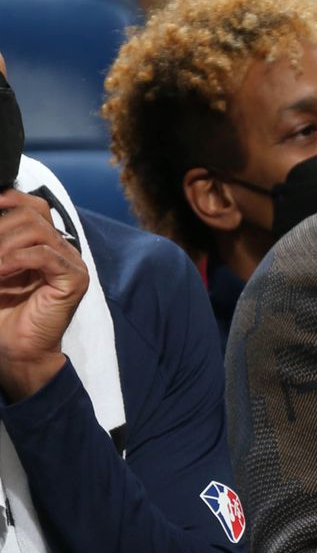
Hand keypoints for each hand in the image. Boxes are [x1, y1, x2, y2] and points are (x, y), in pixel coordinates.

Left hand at [0, 189, 87, 399]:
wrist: (15, 353)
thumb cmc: (1, 316)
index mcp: (42, 245)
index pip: (32, 205)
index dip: (8, 199)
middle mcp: (59, 249)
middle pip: (32, 212)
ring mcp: (70, 263)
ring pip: (37, 229)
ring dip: (3, 244)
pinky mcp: (74, 279)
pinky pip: (44, 254)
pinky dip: (15, 259)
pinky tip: (0, 272)